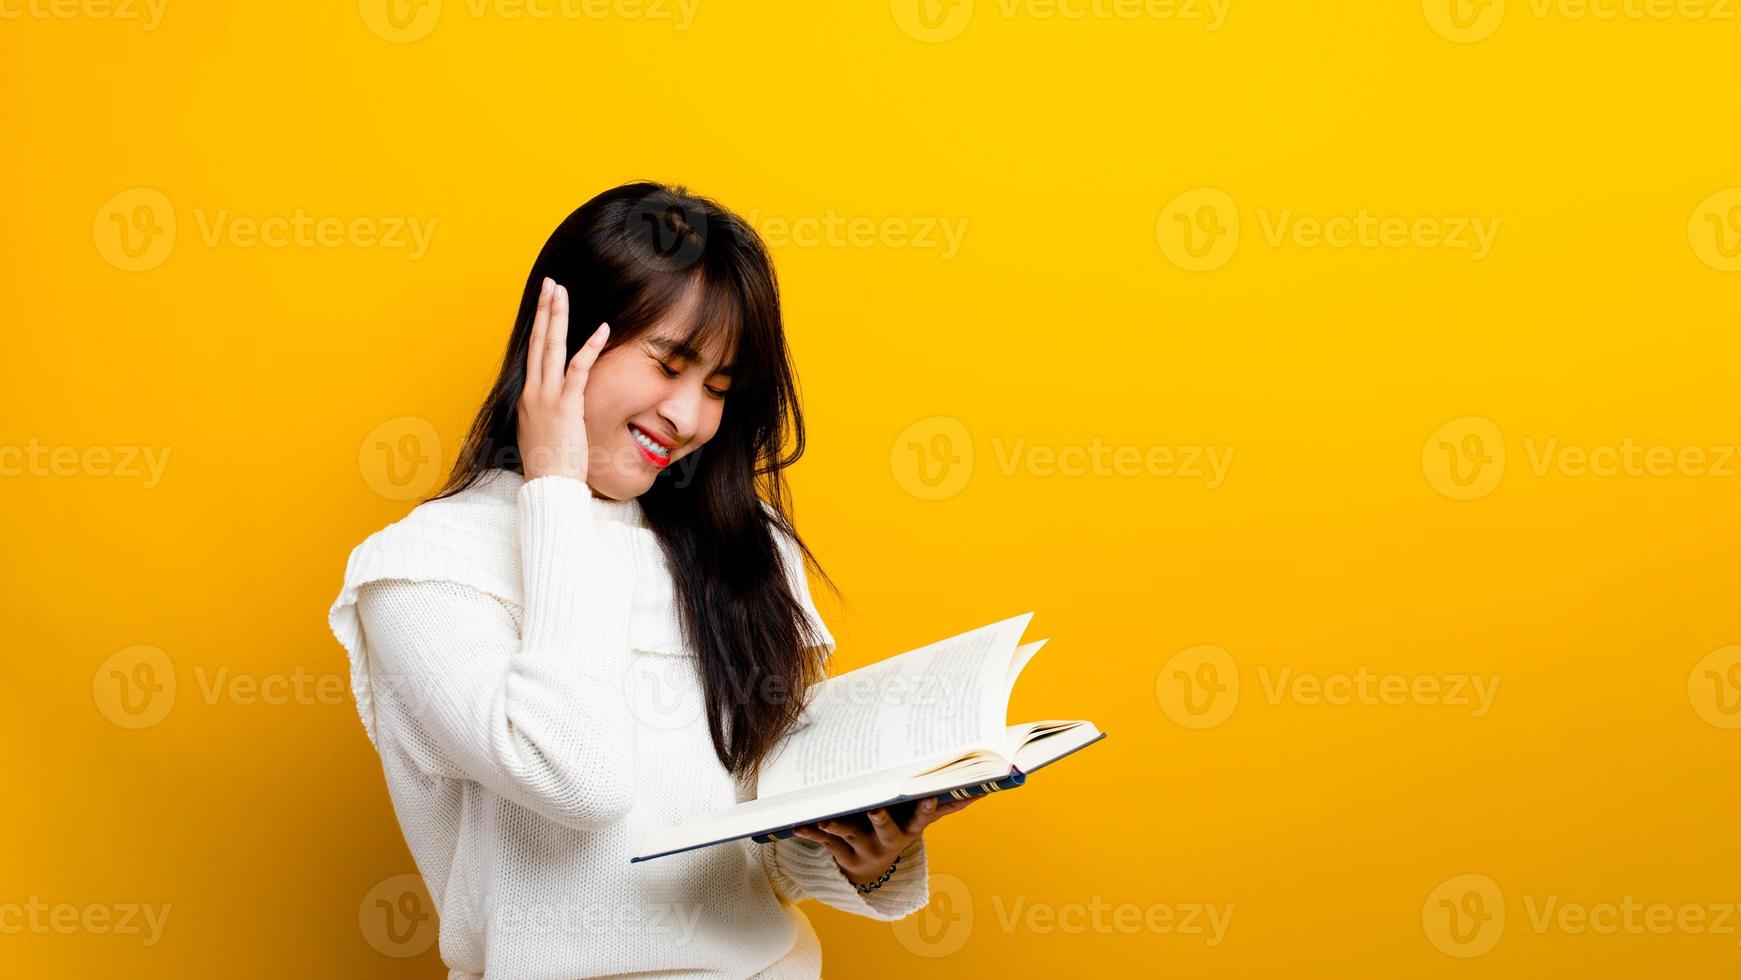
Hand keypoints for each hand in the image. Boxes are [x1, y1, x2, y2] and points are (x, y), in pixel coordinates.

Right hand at [518, 276, 608, 481]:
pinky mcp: (565, 407)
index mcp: (529, 397)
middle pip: (538, 341)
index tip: (545, 302)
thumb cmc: (549, 465)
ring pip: (551, 347)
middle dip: (544, 309)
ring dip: (556, 316)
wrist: (548, 487)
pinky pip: (578, 370)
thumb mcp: (543, 433)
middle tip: (549, 283)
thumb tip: (555, 407)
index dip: (540, 325)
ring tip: (561, 291)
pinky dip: (590, 347)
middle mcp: (533, 392)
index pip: (534, 353)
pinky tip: (602, 328)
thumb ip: (547, 413)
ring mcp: (547, 397)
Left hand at [792, 796, 979, 887]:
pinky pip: (825, 843)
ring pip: (851, 835)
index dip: (927, 807)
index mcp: (910, 828)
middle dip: (880, 819)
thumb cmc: (899, 829)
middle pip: (886, 829)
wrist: (871, 872)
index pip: (922, 817)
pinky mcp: (842, 853)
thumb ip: (949, 804)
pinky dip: (811, 833)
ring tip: (827, 818)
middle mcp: (889, 840)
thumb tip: (984, 787)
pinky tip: (797, 826)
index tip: (933, 794)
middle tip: (875, 809)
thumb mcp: (921, 819)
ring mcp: (864, 849)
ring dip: (839, 826)